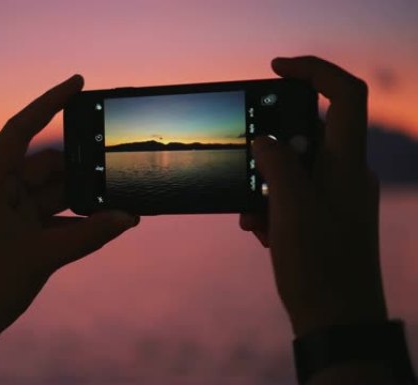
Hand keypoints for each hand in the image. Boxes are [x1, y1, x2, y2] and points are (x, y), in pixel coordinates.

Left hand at [0, 74, 138, 339]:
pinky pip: (54, 215)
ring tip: (118, 203)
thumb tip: (130, 217)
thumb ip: (90, 234)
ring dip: (82, 198)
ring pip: (54, 192)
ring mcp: (8, 211)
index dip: (49, 103)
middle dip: (81, 169)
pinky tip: (105, 224)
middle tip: (118, 170)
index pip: (21, 130)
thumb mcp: (45, 256)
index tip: (78, 83)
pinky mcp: (18, 231)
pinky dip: (76, 219)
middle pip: (47, 166)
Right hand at [240, 56, 386, 336]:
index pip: (344, 95)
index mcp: (346, 164)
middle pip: (307, 134)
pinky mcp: (323, 219)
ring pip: (293, 169)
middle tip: (245, 167)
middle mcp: (345, 174)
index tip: (275, 69)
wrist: (336, 320)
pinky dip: (269, 206)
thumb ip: (278, 164)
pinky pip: (292, 196)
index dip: (313, 71)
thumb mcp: (291, 209)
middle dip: (269, 149)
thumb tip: (264, 140)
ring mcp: (335, 198)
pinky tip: (258, 230)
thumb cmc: (320, 267)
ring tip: (251, 215)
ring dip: (263, 185)